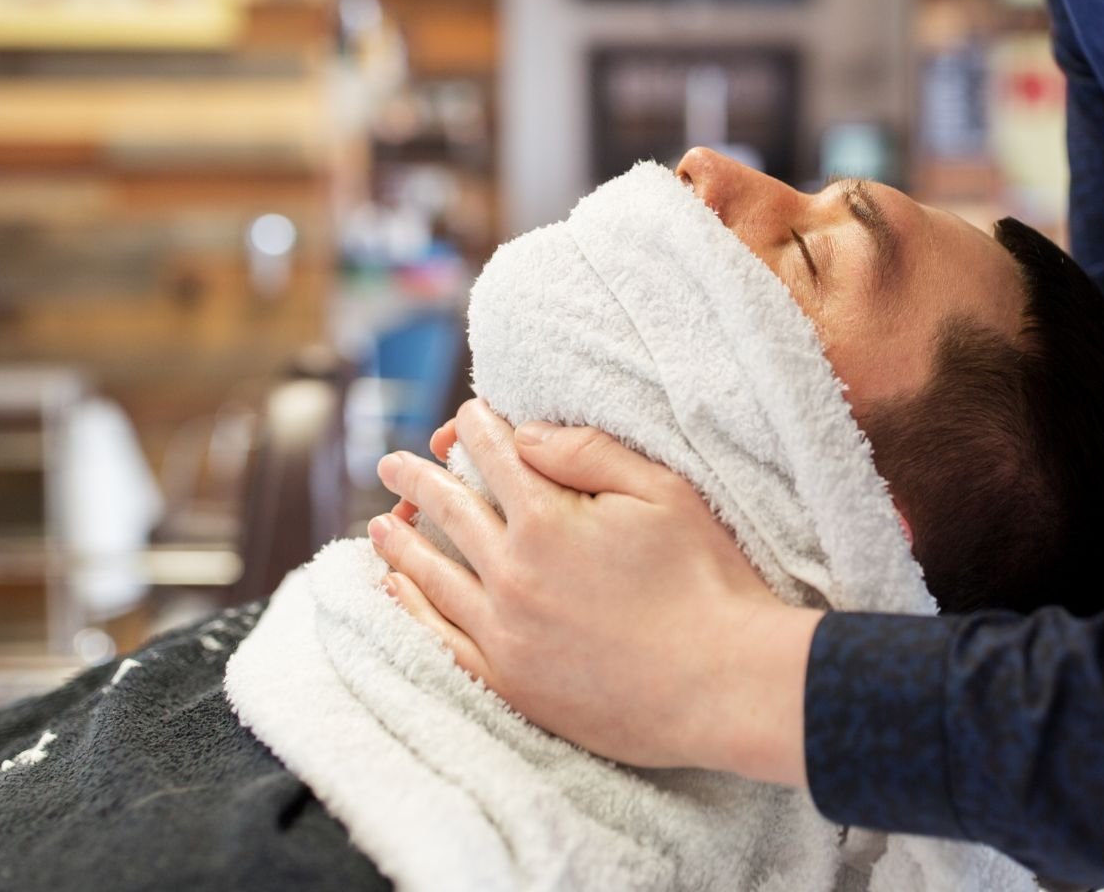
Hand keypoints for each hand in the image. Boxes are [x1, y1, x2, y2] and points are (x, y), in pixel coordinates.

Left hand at [370, 399, 821, 784]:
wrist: (723, 684)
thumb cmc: (706, 582)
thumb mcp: (665, 492)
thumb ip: (589, 452)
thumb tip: (525, 433)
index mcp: (547, 519)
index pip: (494, 456)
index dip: (475, 427)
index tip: (464, 418)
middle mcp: (511, 572)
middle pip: (450, 510)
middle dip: (417, 479)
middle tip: (391, 464)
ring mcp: (504, 632)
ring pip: (431, 575)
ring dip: (401, 543)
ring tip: (380, 524)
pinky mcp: (510, 681)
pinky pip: (440, 639)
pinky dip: (411, 610)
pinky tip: (397, 593)